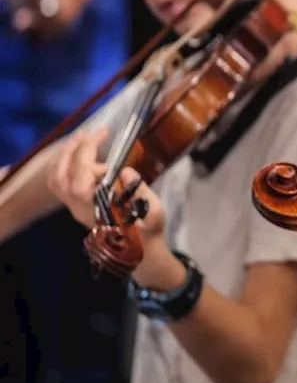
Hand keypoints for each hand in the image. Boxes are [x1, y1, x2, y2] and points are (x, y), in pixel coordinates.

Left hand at [49, 127, 166, 244]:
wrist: (140, 250)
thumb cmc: (148, 230)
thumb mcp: (153, 212)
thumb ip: (140, 191)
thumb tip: (125, 170)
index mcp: (96, 208)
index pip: (81, 175)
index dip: (88, 151)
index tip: (103, 133)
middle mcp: (79, 208)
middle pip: (62, 174)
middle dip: (74, 149)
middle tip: (90, 132)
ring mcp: (74, 208)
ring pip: (56, 179)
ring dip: (66, 157)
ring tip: (82, 140)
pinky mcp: (76, 206)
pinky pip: (59, 184)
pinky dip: (63, 167)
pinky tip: (80, 157)